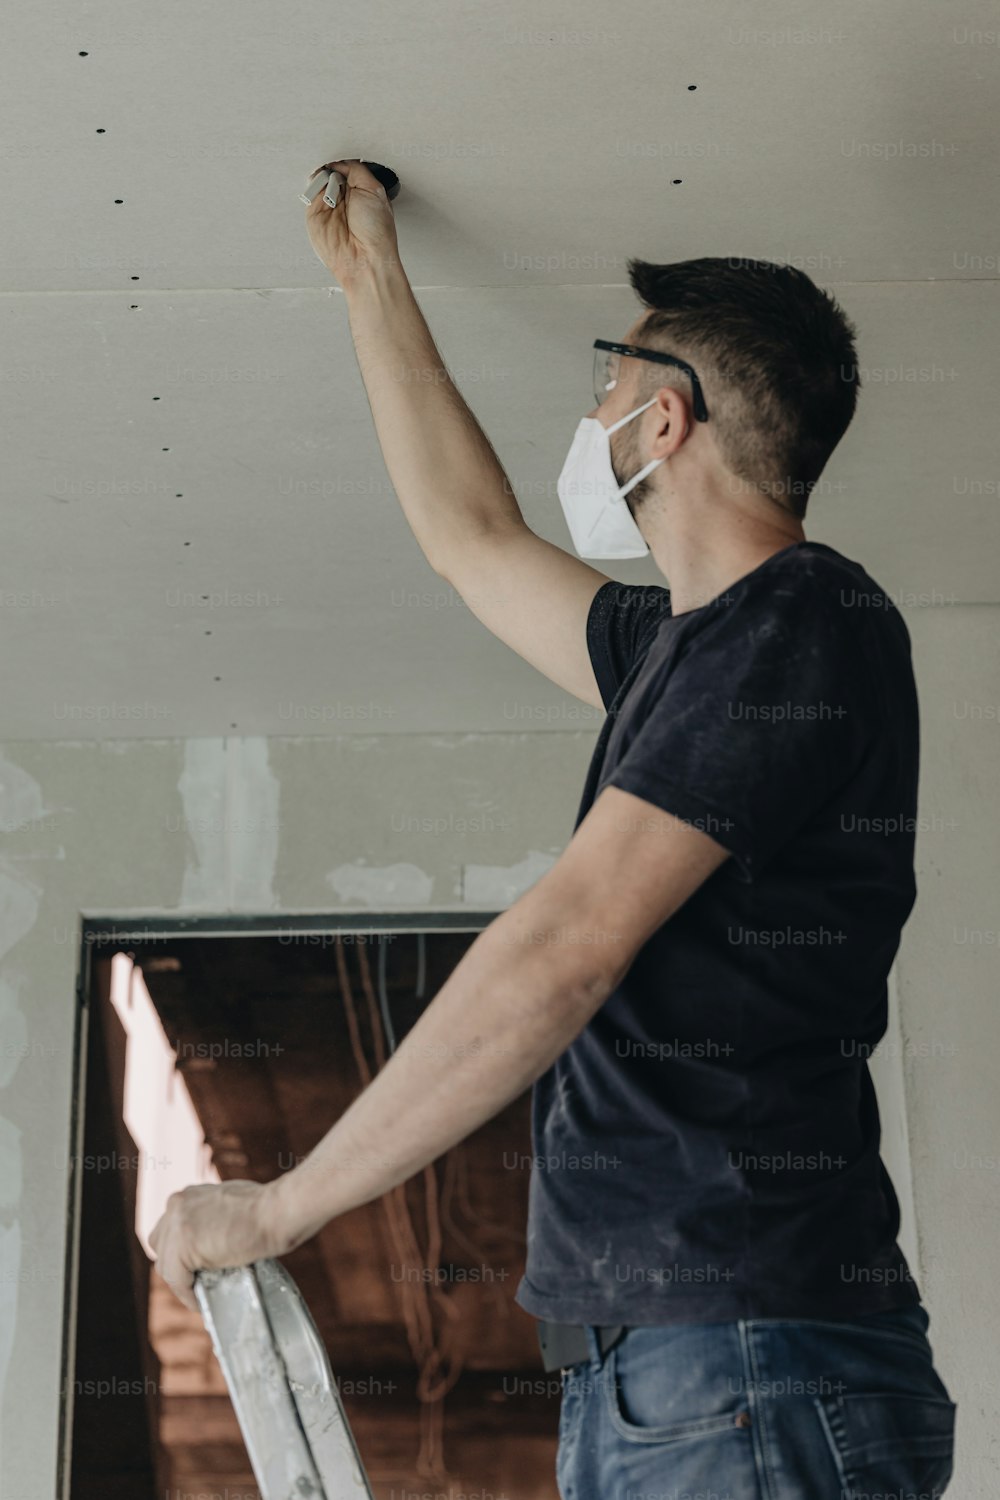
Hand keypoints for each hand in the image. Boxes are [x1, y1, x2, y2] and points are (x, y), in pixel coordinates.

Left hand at [148, 1179, 286, 1312]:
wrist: (276, 1211)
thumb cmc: (265, 1208)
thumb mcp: (229, 1203)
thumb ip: (212, 1216)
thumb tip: (211, 1237)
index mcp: (187, 1195)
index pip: (170, 1230)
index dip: (179, 1252)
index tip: (194, 1268)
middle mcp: (176, 1205)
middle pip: (161, 1246)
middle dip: (175, 1265)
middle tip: (196, 1281)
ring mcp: (177, 1225)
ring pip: (166, 1266)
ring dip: (182, 1283)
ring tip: (201, 1294)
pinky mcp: (182, 1246)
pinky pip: (177, 1281)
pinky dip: (187, 1295)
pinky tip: (201, 1302)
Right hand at [304, 158, 400, 287]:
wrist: (363, 259)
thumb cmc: (376, 231)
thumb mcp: (374, 189)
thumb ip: (356, 170)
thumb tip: (339, 161)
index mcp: (360, 190)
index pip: (345, 166)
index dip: (342, 161)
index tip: (341, 161)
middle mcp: (344, 197)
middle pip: (330, 170)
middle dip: (332, 168)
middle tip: (338, 178)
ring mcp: (328, 205)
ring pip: (319, 179)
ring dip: (323, 178)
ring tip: (334, 191)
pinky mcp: (314, 214)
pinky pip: (309, 193)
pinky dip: (314, 188)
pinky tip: (324, 195)